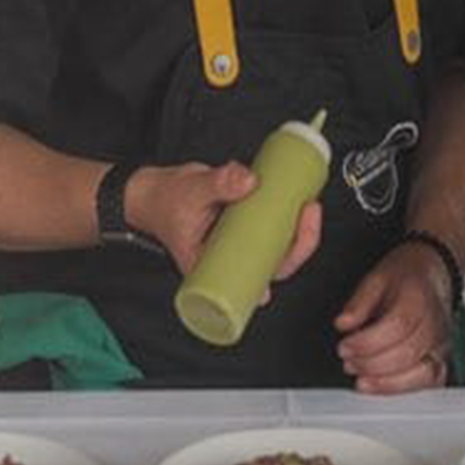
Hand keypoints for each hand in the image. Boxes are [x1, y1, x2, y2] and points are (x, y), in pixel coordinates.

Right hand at [124, 160, 321, 286]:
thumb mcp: (190, 193)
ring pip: (280, 244)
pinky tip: (303, 198)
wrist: (155, 191)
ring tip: (309, 204)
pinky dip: (291, 213)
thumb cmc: (165, 204)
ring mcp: (244, 241)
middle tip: (308, 212)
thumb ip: (218, 183)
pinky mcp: (251, 222)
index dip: (272, 278)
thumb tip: (249, 180)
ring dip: (301, 228)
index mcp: (213, 268)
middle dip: (300, 241)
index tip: (285, 260)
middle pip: (274, 265)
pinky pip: (276, 223)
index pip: (248, 284)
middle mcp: (233, 259)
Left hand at [333, 239, 454, 393]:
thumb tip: (343, 323)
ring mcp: (442, 344)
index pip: (398, 326)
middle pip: (407, 353)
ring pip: (422, 373)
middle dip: (371, 363)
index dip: (368, 342)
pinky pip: (430, 382)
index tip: (344, 346)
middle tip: (348, 361)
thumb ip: (359, 301)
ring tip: (360, 377)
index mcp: (419, 297)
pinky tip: (380, 385)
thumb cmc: (405, 278)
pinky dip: (404, 389)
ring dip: (387, 382)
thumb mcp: (377, 277)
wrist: (431, 277)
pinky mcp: (442, 359)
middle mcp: (436, 323)